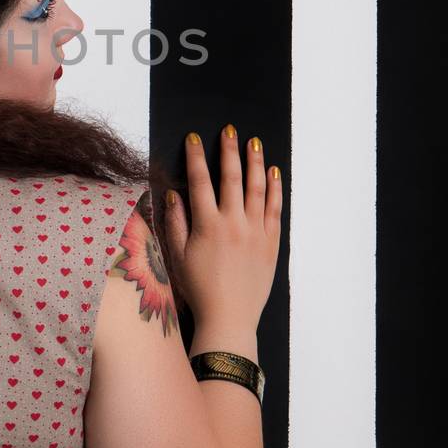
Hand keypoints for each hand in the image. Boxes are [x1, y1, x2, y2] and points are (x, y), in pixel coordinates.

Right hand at [162, 127, 282, 329]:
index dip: (196, 157)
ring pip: (257, 189)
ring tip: (254, 142)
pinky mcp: (271, 244)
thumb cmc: (199, 289)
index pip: (200, 181)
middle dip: (229, 151)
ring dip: (255, 162)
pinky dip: (275, 189)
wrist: (229, 318)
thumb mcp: (177, 256)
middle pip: (232, 178)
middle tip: (229, 130)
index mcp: (207, 225)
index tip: (194, 137)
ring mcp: (256, 233)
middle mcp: (234, 224)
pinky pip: (275, 210)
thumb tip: (173, 193)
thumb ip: (175, 222)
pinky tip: (274, 173)